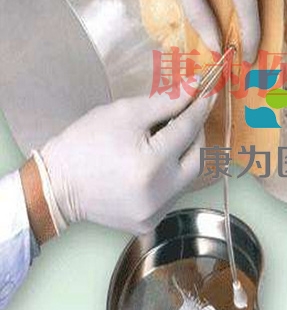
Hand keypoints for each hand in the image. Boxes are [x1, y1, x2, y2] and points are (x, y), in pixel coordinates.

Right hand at [38, 91, 212, 234]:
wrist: (55, 185)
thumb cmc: (87, 143)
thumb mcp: (126, 113)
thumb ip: (166, 101)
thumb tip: (195, 86)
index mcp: (152, 164)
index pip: (188, 130)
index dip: (200, 108)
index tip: (208, 92)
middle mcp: (159, 194)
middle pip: (197, 158)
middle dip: (197, 133)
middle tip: (189, 115)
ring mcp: (155, 212)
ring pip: (188, 178)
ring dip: (186, 154)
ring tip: (171, 136)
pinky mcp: (148, 223)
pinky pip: (174, 193)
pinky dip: (173, 173)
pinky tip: (160, 160)